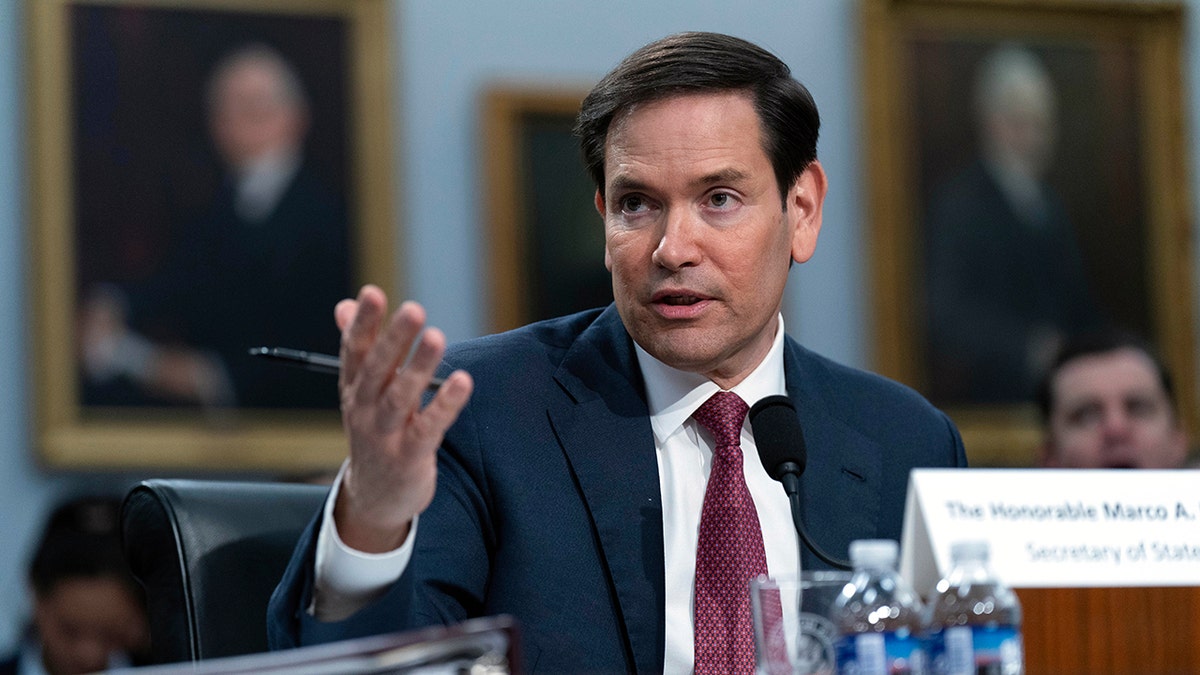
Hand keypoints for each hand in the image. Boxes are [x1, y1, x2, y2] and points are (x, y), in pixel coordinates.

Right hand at [333, 285, 472, 552]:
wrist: (375, 498)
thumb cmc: (375, 432)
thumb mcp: (362, 391)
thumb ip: (360, 348)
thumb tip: (345, 305)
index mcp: (353, 388)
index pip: (354, 350)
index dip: (362, 322)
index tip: (373, 293)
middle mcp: (363, 409)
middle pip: (377, 369)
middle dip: (393, 339)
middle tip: (413, 309)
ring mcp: (385, 434)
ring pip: (400, 396)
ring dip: (418, 367)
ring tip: (436, 337)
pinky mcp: (410, 456)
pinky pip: (428, 427)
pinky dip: (445, 404)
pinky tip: (463, 380)